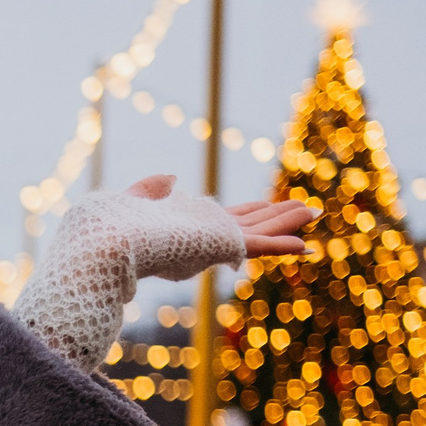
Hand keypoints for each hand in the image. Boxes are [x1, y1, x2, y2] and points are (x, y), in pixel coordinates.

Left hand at [118, 173, 313, 257]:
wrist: (112, 243)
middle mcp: (207, 235)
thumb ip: (152, 189)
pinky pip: (259, 246)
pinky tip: (305, 246)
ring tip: (314, 214)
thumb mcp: (135, 201)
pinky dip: (282, 246)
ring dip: (289, 224)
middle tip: (308, 210)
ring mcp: (215, 242)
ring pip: (262, 232)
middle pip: (253, 224)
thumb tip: (170, 178)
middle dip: (280, 217)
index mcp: (191, 224)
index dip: (252, 211)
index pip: (229, 218)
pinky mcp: (221, 247)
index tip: (268, 205)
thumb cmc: (115, 228)